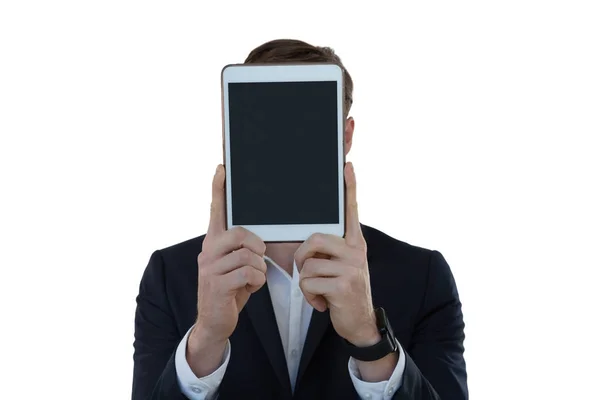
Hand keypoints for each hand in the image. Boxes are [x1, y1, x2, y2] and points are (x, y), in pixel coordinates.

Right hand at [187, 164, 266, 375]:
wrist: (214, 322)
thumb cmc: (230, 289)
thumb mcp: (235, 265)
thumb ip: (241, 248)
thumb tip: (260, 238)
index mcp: (213, 242)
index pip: (215, 211)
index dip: (218, 189)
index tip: (221, 168)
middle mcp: (208, 250)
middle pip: (240, 233)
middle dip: (257, 246)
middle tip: (258, 257)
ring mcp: (210, 268)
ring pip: (248, 256)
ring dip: (258, 269)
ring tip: (252, 278)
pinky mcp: (217, 285)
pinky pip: (248, 273)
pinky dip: (257, 281)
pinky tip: (251, 287)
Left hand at [295, 162, 378, 346]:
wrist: (359, 322)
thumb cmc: (344, 290)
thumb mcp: (342, 266)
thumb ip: (331, 250)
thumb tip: (311, 237)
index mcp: (355, 243)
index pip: (352, 211)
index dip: (349, 188)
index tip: (348, 166)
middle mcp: (356, 250)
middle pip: (314, 238)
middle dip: (302, 257)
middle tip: (309, 273)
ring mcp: (351, 267)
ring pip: (307, 264)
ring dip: (306, 283)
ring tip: (320, 291)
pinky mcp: (343, 285)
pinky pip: (308, 282)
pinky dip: (309, 296)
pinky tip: (323, 303)